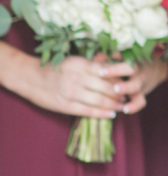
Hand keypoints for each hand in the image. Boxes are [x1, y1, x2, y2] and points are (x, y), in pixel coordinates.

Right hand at [17, 53, 166, 118]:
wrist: (31, 78)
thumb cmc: (56, 69)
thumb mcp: (74, 61)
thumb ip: (92, 63)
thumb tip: (113, 63)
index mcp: (80, 64)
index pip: (106, 72)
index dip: (119, 78)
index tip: (128, 81)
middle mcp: (77, 78)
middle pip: (105, 87)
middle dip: (120, 92)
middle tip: (128, 95)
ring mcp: (71, 92)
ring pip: (99, 100)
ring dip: (114, 104)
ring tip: (122, 105)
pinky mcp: (66, 105)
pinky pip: (88, 111)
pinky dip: (102, 113)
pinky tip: (111, 114)